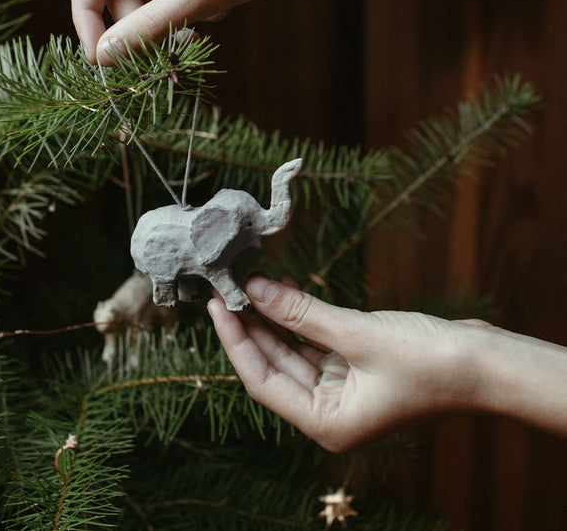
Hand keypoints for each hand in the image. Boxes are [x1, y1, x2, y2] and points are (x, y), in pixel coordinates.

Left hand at [208, 275, 489, 450]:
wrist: (483, 361)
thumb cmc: (428, 360)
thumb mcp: (356, 334)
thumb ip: (301, 314)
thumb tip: (255, 288)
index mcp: (326, 422)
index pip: (261, 380)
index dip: (236, 341)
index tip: (216, 305)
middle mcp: (330, 410)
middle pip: (275, 364)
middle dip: (252, 324)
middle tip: (228, 285)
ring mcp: (344, 387)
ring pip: (294, 349)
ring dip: (275, 316)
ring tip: (254, 278)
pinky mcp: (358, 364)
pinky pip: (316, 340)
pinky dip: (301, 316)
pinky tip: (285, 288)